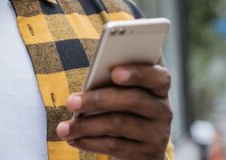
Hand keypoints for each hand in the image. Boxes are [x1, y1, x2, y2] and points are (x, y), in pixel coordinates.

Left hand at [56, 64, 171, 159]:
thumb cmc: (124, 108)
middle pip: (133, 100)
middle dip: (98, 100)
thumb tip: (89, 81)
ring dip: (86, 125)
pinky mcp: (145, 154)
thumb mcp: (124, 92)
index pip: (158, 77)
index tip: (114, 73)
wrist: (141, 148)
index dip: (138, 73)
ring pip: (119, 124)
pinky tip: (73, 139)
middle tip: (70, 102)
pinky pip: (115, 146)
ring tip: (63, 128)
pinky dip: (90, 142)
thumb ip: (113, 81)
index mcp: (158, 87)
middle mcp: (162, 110)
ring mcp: (157, 134)